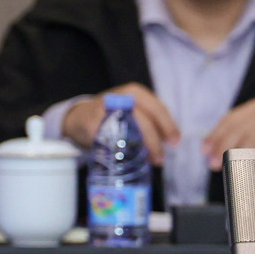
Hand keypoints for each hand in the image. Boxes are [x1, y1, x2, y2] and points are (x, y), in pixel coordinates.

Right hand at [61, 83, 177, 164]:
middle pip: (144, 122)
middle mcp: (120, 98)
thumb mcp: (133, 109)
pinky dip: (122, 151)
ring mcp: (104, 111)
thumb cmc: (114, 115)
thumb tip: (170, 141)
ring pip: (129, 131)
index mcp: (135, 92)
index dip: (168, 126)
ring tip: (147, 161)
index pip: (157, 109)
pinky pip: (111, 141)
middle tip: (160, 159)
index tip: (175, 143)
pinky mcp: (92, 125)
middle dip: (155, 143)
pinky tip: (127, 157)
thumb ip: (151, 120)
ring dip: (141, 149)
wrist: (79, 117)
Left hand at [203, 99, 254, 169]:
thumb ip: (235, 134)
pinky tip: (248, 166)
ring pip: (252, 139)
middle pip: (238, 130)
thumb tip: (208, 149)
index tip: (204, 151)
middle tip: (213, 164)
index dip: (215, 136)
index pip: (229, 121)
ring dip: (236, 154)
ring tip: (227, 165)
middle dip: (222, 147)